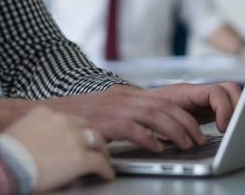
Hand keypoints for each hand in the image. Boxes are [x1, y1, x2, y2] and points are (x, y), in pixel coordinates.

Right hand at [4, 106, 113, 191]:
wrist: (7, 163)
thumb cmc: (6, 152)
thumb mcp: (21, 130)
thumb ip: (35, 130)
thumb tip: (39, 141)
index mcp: (45, 112)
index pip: (68, 118)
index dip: (75, 129)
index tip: (77, 135)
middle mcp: (62, 120)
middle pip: (85, 125)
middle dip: (91, 136)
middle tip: (95, 145)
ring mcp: (73, 137)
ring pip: (97, 140)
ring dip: (101, 150)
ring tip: (104, 158)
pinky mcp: (80, 157)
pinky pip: (99, 162)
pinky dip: (105, 169)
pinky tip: (106, 174)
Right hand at [43, 81, 240, 151]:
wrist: (46, 116)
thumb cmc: (76, 121)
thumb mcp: (105, 114)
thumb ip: (127, 120)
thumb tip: (151, 136)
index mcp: (125, 95)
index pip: (161, 99)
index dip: (182, 113)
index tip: (196, 128)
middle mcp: (122, 97)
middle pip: (163, 104)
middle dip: (185, 122)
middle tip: (198, 140)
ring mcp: (113, 107)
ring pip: (154, 114)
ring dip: (174, 130)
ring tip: (187, 145)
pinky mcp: (104, 121)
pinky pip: (133, 127)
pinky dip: (149, 137)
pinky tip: (158, 148)